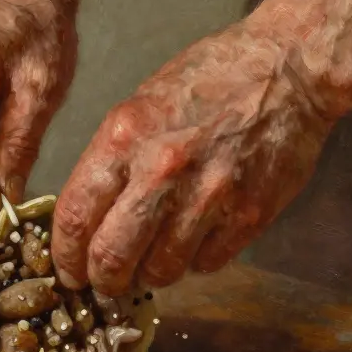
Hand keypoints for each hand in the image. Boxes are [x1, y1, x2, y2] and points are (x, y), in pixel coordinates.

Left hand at [51, 23, 334, 294]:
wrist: (286, 69)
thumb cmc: (208, 81)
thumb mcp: (138, 106)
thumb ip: (110, 162)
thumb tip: (85, 218)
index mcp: (123, 138)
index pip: (75, 217)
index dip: (65, 256)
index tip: (68, 270)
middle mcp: (161, 171)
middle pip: (112, 258)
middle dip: (103, 280)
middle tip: (105, 282)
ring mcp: (207, 196)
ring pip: (161, 271)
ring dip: (151, 273)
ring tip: (153, 257)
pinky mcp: (248, 215)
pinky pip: (206, 264)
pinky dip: (195, 261)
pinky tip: (196, 238)